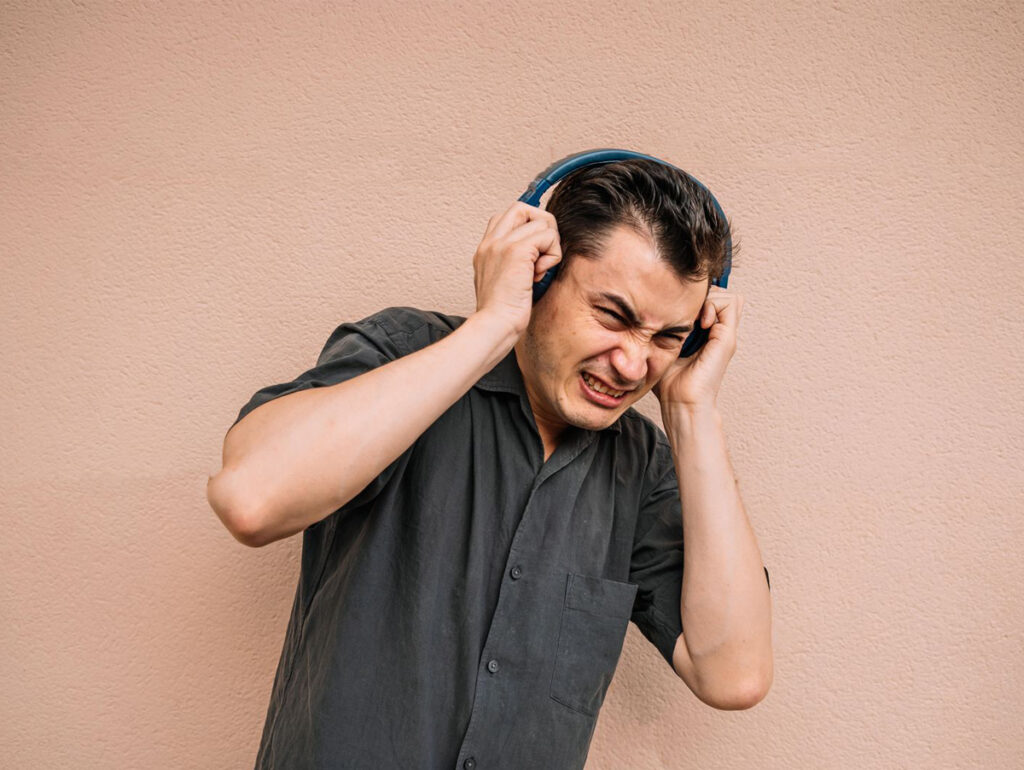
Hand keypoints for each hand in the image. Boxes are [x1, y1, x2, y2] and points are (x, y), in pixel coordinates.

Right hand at [472, 201, 561, 338]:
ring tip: (539, 271)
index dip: (529, 225)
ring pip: (542, 222)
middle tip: (544, 254)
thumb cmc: (502, 314)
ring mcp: (502, 243)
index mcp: (486, 249)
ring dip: (550, 247)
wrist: (494, 326)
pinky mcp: (516, 250)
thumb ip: (515, 264)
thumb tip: (538, 254)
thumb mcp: (505, 282)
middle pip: (523, 208)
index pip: (509, 216)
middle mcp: (491, 241)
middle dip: (543, 226)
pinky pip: (548, 236)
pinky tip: (540, 274)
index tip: (538, 249)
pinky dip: (552, 255)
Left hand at [652, 285, 743, 410]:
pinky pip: (730, 304)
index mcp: (706, 335)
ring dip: (709, 299)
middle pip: (721, 295)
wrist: (681, 403)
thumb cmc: (669, 382)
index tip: (676, 309)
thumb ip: (666, 330)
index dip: (695, 298)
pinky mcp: (727, 339)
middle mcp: (718, 333)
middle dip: (701, 296)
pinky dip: (714, 305)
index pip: (711, 300)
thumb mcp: (664, 347)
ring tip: (694, 318)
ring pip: (728, 296)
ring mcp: (724, 335)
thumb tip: (651, 311)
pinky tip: (700, 323)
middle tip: (685, 312)